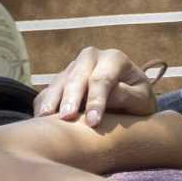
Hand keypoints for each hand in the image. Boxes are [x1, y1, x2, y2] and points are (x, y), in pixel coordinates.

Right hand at [36, 46, 158, 125]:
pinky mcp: (58, 82)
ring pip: (58, 82)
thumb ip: (128, 96)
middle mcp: (90, 58)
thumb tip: (108, 96)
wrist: (126, 100)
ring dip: (52, 101)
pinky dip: (42, 105)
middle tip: (67, 117)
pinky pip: (46, 92)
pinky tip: (40, 120)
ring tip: (46, 118)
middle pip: (77, 77)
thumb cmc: (137, 100)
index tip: (94, 122)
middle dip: (71, 98)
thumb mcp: (141, 99)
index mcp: (114, 59)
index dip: (97, 100)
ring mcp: (72, 68)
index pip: (102, 79)